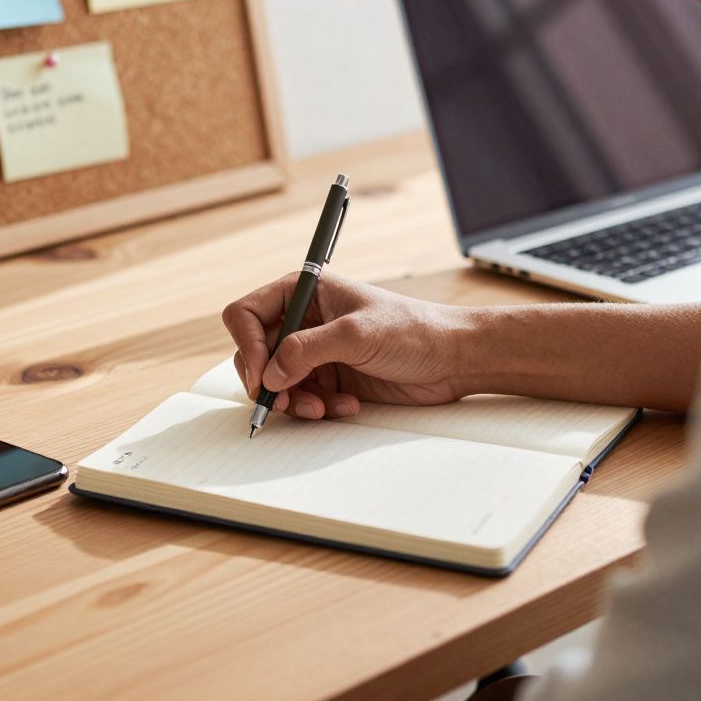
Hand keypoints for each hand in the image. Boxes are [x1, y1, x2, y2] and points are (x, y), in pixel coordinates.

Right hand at [221, 273, 475, 419]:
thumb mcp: (356, 334)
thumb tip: (270, 374)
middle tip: (284, 400)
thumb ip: (307, 351)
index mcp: (306, 291)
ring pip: (276, 381)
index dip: (249, 345)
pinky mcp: (330, 378)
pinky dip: (316, 407)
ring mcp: (316, 351)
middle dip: (268, 380)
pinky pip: (302, 398)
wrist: (452, 359)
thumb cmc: (414, 329)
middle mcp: (305, 319)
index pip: (248, 313)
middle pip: (256, 352)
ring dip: (294, 400)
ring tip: (320, 408)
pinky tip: (346, 405)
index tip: (263, 375)